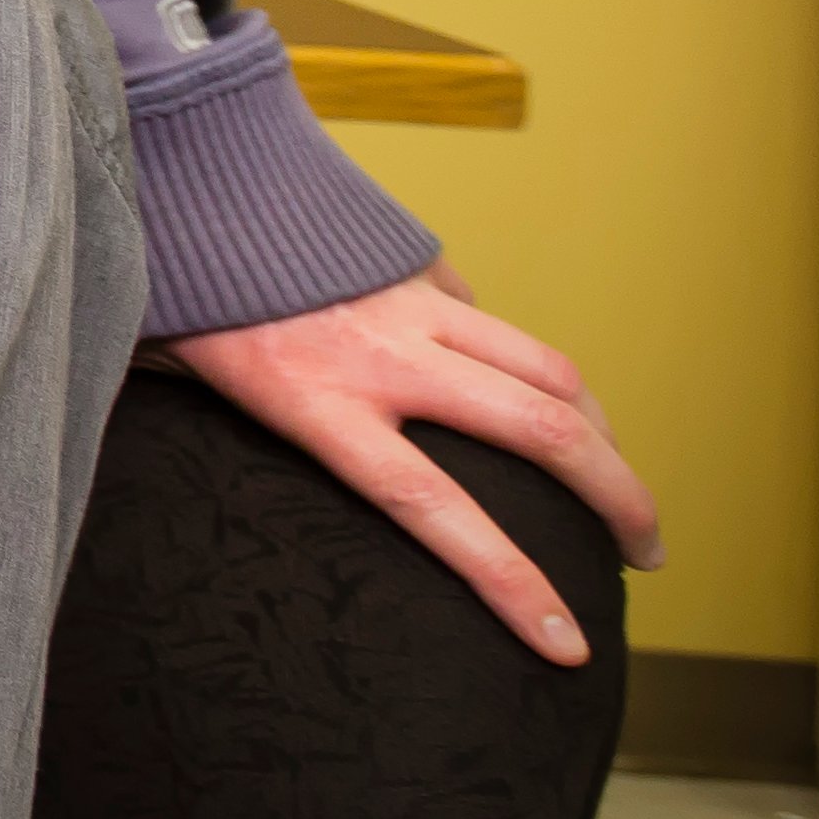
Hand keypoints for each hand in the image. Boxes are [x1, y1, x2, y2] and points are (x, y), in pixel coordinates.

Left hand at [162, 273, 664, 663]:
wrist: (176, 175)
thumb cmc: (172, 303)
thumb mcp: (193, 390)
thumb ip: (267, 436)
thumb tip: (310, 482)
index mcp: (314, 403)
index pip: (436, 510)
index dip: (511, 581)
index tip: (568, 643)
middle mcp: (380, 356)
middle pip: (543, 432)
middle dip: (620, 498)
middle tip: (647, 550)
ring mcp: (408, 305)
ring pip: (547, 369)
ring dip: (601, 430)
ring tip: (615, 478)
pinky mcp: (416, 264)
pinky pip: (490, 320)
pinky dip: (521, 361)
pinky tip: (528, 393)